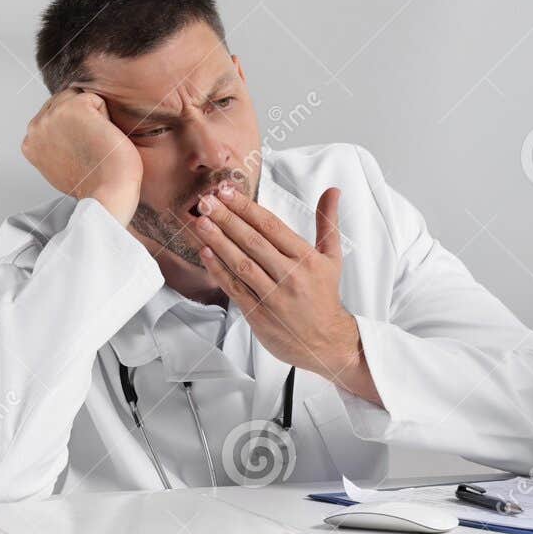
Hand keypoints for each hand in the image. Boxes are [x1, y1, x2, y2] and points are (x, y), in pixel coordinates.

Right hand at [21, 88, 140, 224]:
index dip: (73, 130)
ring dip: (94, 118)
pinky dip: (106, 117)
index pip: (53, 116)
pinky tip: (102, 138)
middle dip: (82, 121)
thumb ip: (52, 145)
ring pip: (80, 99)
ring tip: (94, 144)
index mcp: (30, 142)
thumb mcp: (58, 166)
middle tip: (89, 150)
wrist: (107, 193)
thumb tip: (61, 132)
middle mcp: (36, 126)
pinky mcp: (75, 107)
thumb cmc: (92, 185)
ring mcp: (52, 115)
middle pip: (65, 103)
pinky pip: (97, 100)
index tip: (80, 153)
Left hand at [188, 183, 381, 406]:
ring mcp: (273, 296)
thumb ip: (327, 222)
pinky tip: (205, 253)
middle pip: (253, 241)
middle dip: (227, 219)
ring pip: (241, 263)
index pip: (271, 226)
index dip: (247, 208)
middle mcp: (290, 276)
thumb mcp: (331, 257)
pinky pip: (235, 288)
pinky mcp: (259, 314)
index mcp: (306, 258)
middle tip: (206, 201)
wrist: (326, 342)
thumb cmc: (324, 297)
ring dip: (218, 241)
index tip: (227, 192)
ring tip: (200, 222)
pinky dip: (219, 270)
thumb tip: (332, 191)